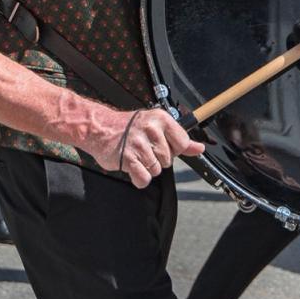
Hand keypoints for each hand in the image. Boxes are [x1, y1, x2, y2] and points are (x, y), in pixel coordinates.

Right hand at [89, 107, 204, 188]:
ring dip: (146, 167)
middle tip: (143, 148)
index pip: (183, 143)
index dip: (173, 148)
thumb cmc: (129, 127)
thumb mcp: (157, 125)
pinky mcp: (128, 159)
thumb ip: (180, 138)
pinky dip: (138, 177)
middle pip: (169, 160)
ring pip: (157, 170)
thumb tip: (200, 148)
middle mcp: (151, 129)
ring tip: (136, 155)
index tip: (161, 144)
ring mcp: (139, 144)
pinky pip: (144, 179)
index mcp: (161, 119)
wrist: (100, 128)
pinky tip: (132, 165)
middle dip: (157, 159)